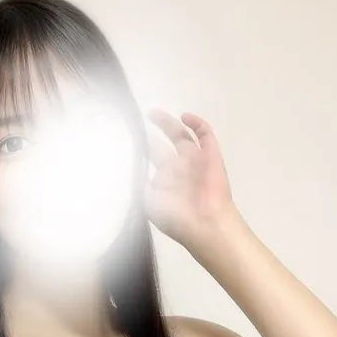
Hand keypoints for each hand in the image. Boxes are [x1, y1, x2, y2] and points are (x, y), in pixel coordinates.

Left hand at [142, 108, 235, 247]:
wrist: (205, 223)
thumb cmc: (175, 217)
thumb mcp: (148, 202)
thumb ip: (138, 184)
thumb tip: (129, 167)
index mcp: (164, 182)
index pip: (149, 162)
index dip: (138, 150)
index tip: (125, 140)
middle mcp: (178, 169)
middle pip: (162, 147)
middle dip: (150, 137)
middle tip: (136, 125)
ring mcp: (195, 160)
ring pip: (181, 136)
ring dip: (168, 124)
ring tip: (152, 114)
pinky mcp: (211, 154)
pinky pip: (205, 134)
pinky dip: (197, 123)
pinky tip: (185, 117)